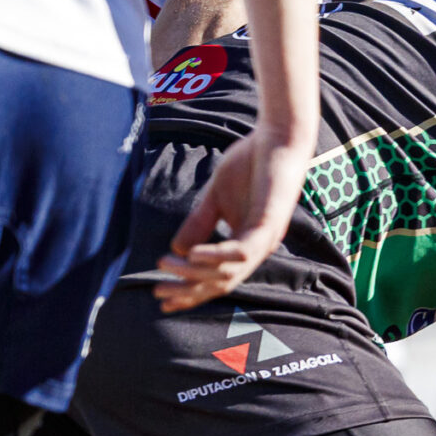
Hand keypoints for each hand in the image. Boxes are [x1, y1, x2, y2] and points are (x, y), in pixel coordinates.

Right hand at [154, 127, 311, 311]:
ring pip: (231, 271)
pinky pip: (244, 249)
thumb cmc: (250, 164)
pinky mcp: (270, 220)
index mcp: (246, 243)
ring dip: (196, 272)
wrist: (276, 137)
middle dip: (189, 290)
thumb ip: (200, 223)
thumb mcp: (216, 198)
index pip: (218, 278)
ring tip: (167, 265)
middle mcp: (258, 246)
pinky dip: (218, 256)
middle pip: (223, 282)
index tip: (162, 299)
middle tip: (159, 292)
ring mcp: (266, 235)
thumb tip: (178, 251)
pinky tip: (193, 254)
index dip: (191, 292)